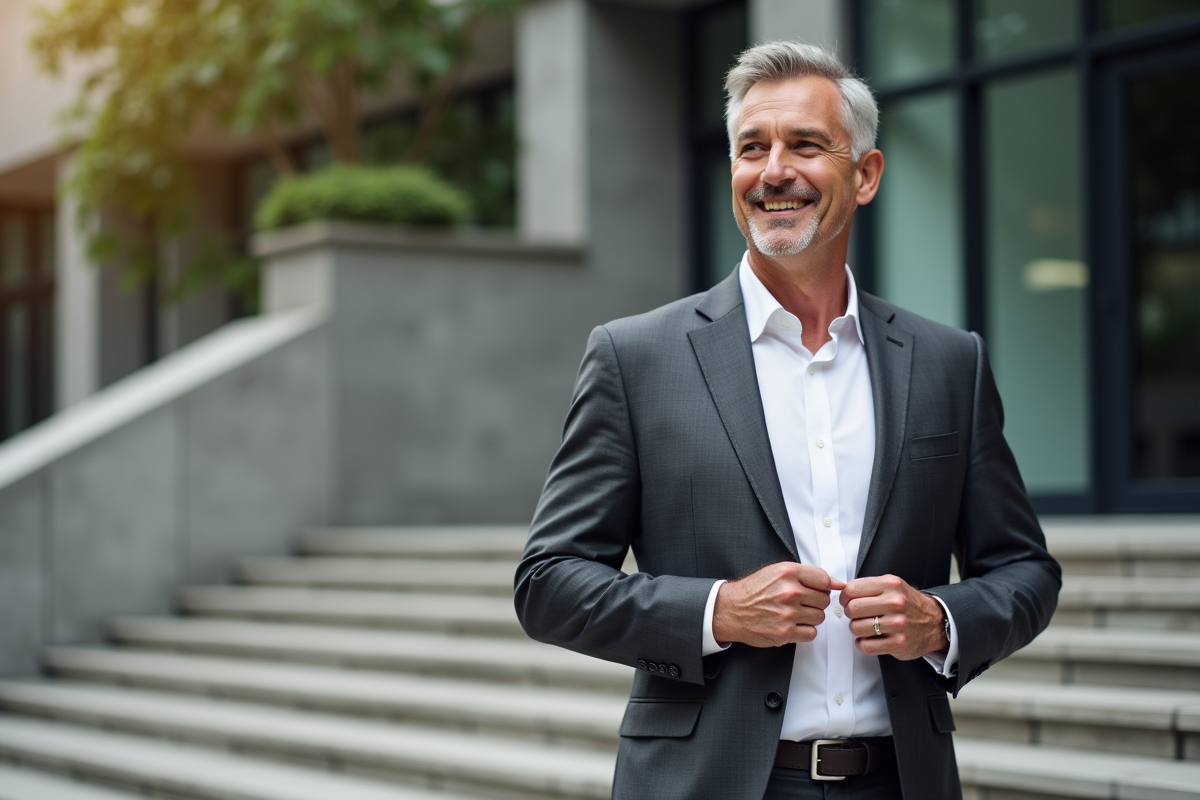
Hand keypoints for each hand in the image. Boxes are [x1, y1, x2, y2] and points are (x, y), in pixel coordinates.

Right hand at [713, 563, 845, 647]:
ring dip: (810, 617)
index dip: (824, 586)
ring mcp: (787, 613)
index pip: (824, 580)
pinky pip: (811, 633)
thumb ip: (807, 575)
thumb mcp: (777, 572)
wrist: (731, 609)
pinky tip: (793, 625)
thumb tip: (837, 583)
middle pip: (824, 600)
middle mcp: (789, 592)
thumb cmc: (754, 591)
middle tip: (801, 602)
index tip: (820, 590)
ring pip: (820, 617)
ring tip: (794, 613)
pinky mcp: (784, 632)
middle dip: (815, 602)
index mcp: (788, 573)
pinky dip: (805, 631)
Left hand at [840, 575, 946, 659]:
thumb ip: (869, 586)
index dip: (844, 597)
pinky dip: (862, 644)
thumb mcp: (892, 585)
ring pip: (856, 628)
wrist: (935, 622)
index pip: (852, 589)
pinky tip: (868, 639)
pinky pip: (866, 646)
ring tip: (864, 627)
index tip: (846, 602)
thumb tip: (843, 593)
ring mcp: (897, 624)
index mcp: (890, 585)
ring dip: (856, 629)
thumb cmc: (908, 604)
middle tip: (856, 616)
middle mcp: (895, 603)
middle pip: (853, 609)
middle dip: (849, 614)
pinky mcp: (898, 644)